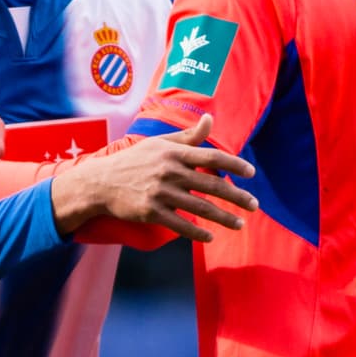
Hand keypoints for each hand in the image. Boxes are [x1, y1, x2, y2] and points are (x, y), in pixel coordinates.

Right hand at [53, 114, 257, 241]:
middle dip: (237, 196)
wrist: (100, 183)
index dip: (234, 164)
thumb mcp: (160, 144)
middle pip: (212, 185)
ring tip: (240, 224)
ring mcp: (161, 193)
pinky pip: (180, 224)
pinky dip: (197, 232)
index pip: (212, 157)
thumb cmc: (133, 161)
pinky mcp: (151, 212)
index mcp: (174, 153)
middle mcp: (170, 172)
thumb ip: (188, 136)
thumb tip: (211, 119)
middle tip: (254, 205)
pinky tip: (210, 236)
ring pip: (200, 208)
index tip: (251, 173)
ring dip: (224, 218)